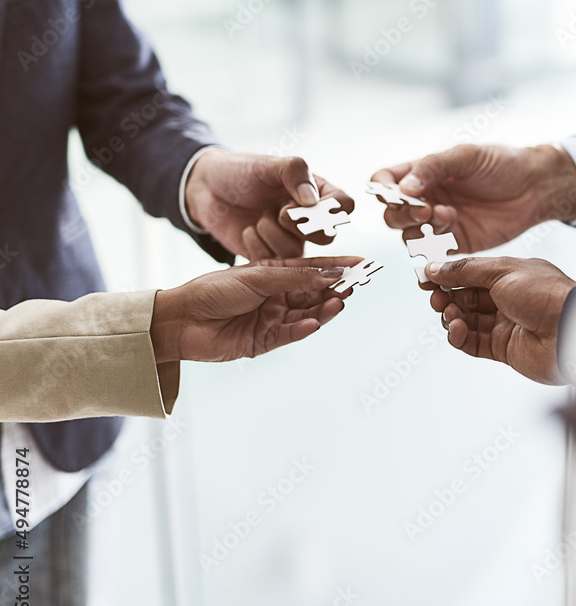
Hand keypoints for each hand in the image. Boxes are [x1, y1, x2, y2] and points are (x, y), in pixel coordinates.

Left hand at [150, 256, 361, 363]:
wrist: (181, 319)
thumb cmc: (214, 289)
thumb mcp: (257, 276)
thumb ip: (294, 277)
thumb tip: (329, 274)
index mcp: (275, 273)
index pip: (313, 269)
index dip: (338, 267)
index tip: (363, 263)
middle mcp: (277, 296)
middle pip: (315, 293)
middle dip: (337, 288)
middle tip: (359, 284)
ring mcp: (272, 319)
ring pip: (307, 315)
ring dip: (324, 309)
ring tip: (340, 303)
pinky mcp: (264, 342)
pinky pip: (290, 334)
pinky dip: (304, 329)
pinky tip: (315, 323)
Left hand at [184, 150, 353, 258]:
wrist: (207, 189)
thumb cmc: (240, 171)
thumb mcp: (267, 165)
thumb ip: (294, 173)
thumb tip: (313, 200)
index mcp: (315, 191)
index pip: (343, 205)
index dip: (330, 210)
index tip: (304, 203)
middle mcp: (308, 218)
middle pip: (327, 235)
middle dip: (300, 226)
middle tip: (280, 212)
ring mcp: (290, 239)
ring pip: (298, 251)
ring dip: (273, 233)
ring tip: (258, 217)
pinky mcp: (270, 257)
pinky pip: (274, 263)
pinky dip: (258, 245)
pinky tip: (247, 230)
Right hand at [370, 143, 575, 252]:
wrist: (536, 187)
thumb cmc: (502, 164)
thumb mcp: (466, 156)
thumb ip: (433, 167)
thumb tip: (404, 188)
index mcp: (422, 173)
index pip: (384, 181)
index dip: (383, 189)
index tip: (397, 193)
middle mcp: (426, 199)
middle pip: (392, 213)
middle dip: (403, 214)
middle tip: (426, 210)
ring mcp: (438, 223)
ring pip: (408, 235)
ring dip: (420, 230)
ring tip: (448, 218)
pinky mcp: (455, 244)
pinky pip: (432, 252)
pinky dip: (433, 249)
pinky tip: (450, 236)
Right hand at [424, 256, 575, 384]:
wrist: (572, 331)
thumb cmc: (546, 294)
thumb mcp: (502, 271)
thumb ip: (465, 270)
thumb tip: (435, 268)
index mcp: (509, 275)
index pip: (469, 274)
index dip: (447, 276)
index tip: (425, 278)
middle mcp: (506, 299)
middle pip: (465, 298)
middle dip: (446, 296)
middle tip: (435, 297)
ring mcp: (504, 325)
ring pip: (466, 321)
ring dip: (451, 317)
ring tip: (449, 314)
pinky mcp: (503, 349)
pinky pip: (473, 343)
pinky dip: (459, 337)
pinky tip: (455, 329)